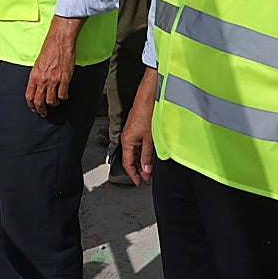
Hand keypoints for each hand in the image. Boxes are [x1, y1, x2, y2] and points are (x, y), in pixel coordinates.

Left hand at [26, 18, 80, 116]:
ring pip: (51, 100)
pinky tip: (64, 95)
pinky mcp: (64, 79)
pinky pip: (63, 94)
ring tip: (56, 102)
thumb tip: (37, 85)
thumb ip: (37, 75)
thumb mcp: (38, 63)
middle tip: (43, 112)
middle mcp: (42, 79)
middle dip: (41, 109)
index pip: (29, 95)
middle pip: (39, 101)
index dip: (31, 105)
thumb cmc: (49, 49)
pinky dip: (63, 97)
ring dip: (54, 104)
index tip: (34, 108)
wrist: (60, 41)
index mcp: (34, 75)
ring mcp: (53, 80)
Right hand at [121, 68, 157, 184]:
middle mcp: (127, 137)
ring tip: (150, 167)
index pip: (127, 163)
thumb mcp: (150, 139)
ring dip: (142, 160)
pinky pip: (138, 144)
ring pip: (135, 151)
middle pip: (131, 158)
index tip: (139, 182)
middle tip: (146, 177)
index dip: (133, 174)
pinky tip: (150, 154)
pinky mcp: (137, 127)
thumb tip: (146, 168)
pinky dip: (143, 151)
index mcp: (127, 140)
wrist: (149, 96)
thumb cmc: (147, 113)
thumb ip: (147, 155)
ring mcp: (132, 132)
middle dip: (138, 169)